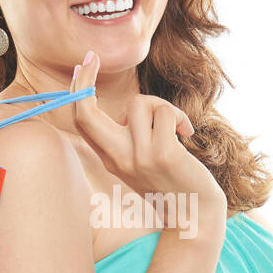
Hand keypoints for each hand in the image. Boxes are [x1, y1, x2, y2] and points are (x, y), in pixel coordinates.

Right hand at [69, 51, 227, 227]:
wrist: (195, 215)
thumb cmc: (173, 183)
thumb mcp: (142, 162)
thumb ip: (130, 139)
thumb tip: (130, 110)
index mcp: (110, 158)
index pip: (82, 121)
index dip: (77, 91)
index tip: (84, 65)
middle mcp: (117, 159)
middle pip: (86, 114)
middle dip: (85, 80)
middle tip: (92, 56)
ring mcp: (138, 158)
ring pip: (139, 104)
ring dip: (162, 107)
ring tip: (175, 128)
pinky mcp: (162, 155)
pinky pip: (163, 113)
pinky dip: (178, 118)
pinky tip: (186, 135)